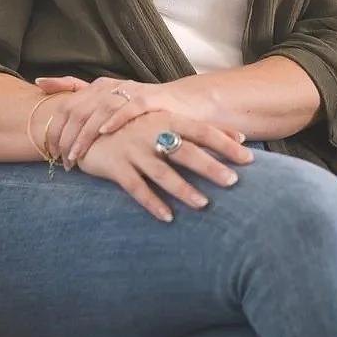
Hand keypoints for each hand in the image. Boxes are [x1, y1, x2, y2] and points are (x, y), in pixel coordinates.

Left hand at [34, 75, 222, 168]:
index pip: (71, 91)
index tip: (38, 110)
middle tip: (57, 157)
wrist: (186, 106)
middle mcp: (113, 86)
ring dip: (84, 135)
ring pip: (98, 110)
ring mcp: (131, 90)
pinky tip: (103, 132)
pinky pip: (128, 107)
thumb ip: (92, 112)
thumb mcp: (115, 110)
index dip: (54, 98)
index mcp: (102, 87)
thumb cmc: (147, 113)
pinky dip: (114, 119)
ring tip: (74, 155)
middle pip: (79, 106)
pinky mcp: (150, 98)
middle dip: (65, 134)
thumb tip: (63, 125)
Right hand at [75, 110, 254, 221]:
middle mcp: (151, 132)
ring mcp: (132, 149)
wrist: (87, 126)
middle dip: (210, 166)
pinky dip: (152, 202)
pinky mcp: (115, 165)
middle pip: (185, 151)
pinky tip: (167, 217)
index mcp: (167, 119)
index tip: (248, 157)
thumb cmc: (136, 126)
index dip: (225, 143)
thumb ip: (202, 129)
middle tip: (233, 182)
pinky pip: (135, 187)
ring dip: (183, 189)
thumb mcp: (166, 120)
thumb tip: (241, 136)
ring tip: (203, 204)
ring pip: (162, 172)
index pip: (202, 131)